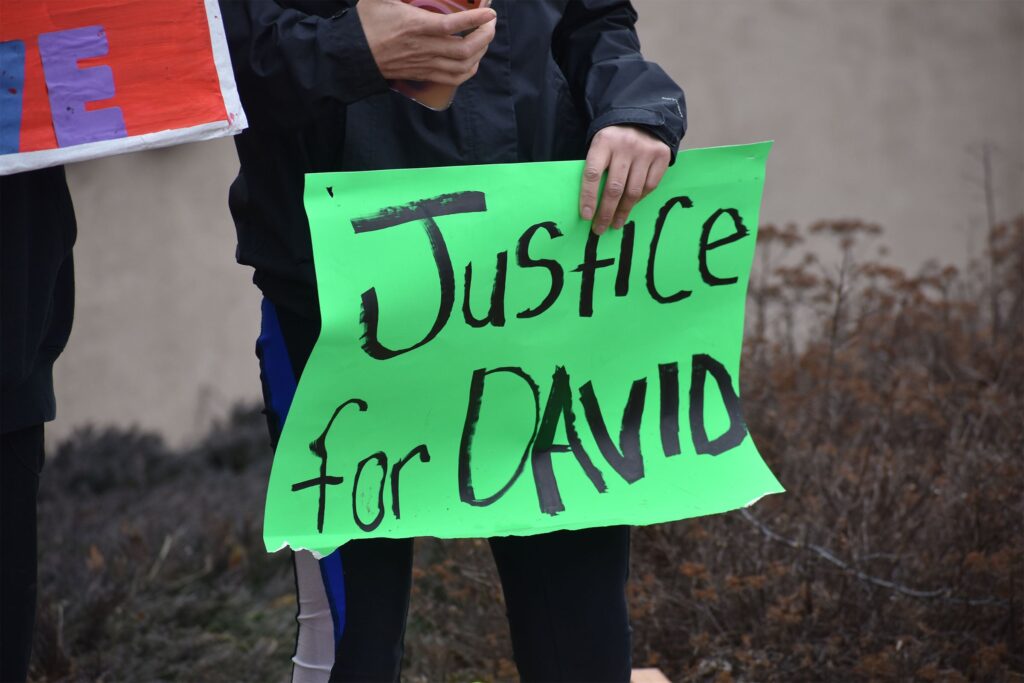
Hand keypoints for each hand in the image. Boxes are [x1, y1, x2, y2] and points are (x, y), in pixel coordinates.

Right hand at [357, 0, 496, 85]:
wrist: (353, 53)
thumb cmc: (367, 21)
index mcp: (415, 26)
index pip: (452, 24)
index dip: (475, 19)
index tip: (489, 12)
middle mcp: (423, 48)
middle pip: (464, 49)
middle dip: (485, 36)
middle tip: (490, 23)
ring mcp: (425, 64)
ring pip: (463, 66)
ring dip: (481, 52)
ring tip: (485, 38)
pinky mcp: (424, 74)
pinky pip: (454, 78)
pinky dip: (469, 70)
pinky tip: (474, 58)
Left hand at [580, 125, 671, 234]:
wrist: (642, 118)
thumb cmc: (614, 139)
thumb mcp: (600, 145)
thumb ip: (596, 167)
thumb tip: (591, 203)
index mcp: (604, 141)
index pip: (592, 174)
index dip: (588, 197)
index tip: (586, 216)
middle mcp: (625, 146)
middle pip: (614, 187)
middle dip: (605, 212)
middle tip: (599, 228)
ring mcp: (645, 151)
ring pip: (633, 191)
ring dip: (623, 212)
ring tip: (615, 224)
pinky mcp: (661, 156)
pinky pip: (649, 186)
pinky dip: (639, 200)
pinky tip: (631, 206)